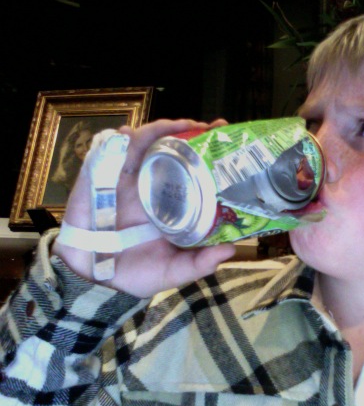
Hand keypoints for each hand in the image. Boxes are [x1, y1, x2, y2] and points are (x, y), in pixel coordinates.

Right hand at [51, 118, 235, 297]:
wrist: (91, 281)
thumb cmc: (134, 274)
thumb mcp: (172, 271)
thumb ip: (199, 263)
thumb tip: (231, 250)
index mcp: (172, 206)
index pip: (194, 174)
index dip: (210, 159)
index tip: (230, 145)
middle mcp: (153, 188)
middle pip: (174, 152)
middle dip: (193, 134)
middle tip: (215, 126)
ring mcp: (128, 180)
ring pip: (146, 145)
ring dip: (164, 130)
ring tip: (183, 124)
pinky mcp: (102, 178)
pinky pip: (112, 151)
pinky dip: (123, 139)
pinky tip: (132, 131)